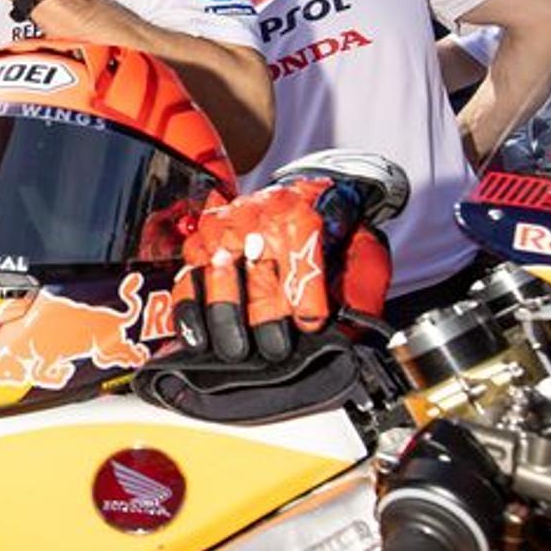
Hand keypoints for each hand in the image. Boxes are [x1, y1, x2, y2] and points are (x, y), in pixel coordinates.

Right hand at [172, 176, 391, 364]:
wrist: (308, 201)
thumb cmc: (333, 234)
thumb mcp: (363, 252)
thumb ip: (362, 284)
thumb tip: (353, 326)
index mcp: (302, 209)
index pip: (300, 245)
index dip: (304, 288)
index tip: (311, 323)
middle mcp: (257, 214)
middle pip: (256, 265)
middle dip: (264, 313)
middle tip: (275, 347)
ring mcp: (223, 230)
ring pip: (217, 273)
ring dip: (225, 315)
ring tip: (237, 350)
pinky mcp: (200, 246)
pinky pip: (187, 279)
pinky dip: (189, 311)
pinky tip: (199, 338)